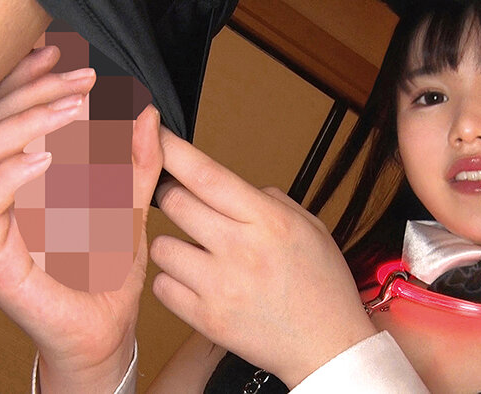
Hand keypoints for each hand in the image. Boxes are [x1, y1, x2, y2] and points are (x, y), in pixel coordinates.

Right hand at [0, 46, 162, 390]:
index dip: (28, 78)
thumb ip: (136, 162)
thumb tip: (147, 112)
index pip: (12, 114)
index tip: (58, 51)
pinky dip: (13, 172)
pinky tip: (49, 156)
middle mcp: (1, 194)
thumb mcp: (130, 205)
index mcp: (27, 177)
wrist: (105, 328)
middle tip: (83, 81)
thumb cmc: (109, 269)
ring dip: (27, 123)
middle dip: (37, 93)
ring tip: (73, 110)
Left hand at [150, 128, 377, 387]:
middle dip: (172, 197)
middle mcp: (240, 250)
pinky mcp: (206, 319)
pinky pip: (163, 287)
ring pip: (161, 247)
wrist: (329, 346)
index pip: (207, 175)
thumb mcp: (309, 227)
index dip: (172, 150)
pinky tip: (197, 283)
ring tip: (199, 255)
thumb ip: (268, 200)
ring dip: (173, 245)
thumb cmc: (323, 287)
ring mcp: (220, 287)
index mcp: (268, 221)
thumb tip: (228, 185)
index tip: (152, 134)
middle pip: (174, 204)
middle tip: (184, 204)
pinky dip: (173, 282)